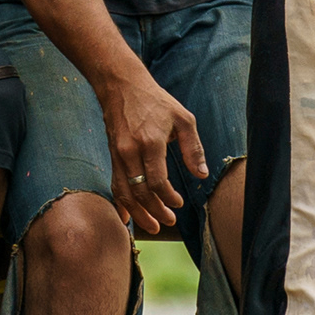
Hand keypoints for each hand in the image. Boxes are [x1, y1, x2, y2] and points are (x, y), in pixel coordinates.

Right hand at [93, 64, 205, 236]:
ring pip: (125, 193)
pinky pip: (115, 185)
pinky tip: (127, 218)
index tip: (178, 203)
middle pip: (140, 192)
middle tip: (169, 221)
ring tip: (151, 227)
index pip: (156, 182)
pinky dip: (121, 203)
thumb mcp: (183, 118)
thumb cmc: (156, 102)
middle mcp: (130, 152)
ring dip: (137, 214)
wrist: (122, 87)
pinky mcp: (112, 156)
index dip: (168, 197)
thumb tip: (201, 175)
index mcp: (150, 142)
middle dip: (155, 211)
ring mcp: (118, 155)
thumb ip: (193, 148)